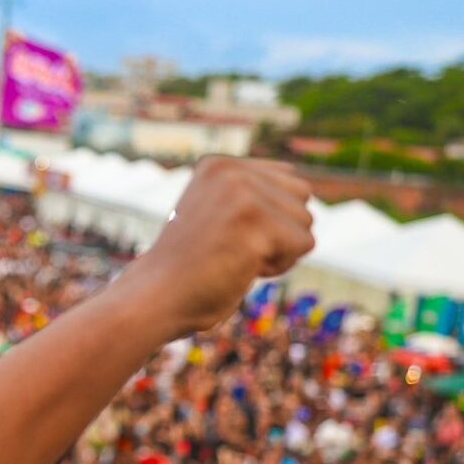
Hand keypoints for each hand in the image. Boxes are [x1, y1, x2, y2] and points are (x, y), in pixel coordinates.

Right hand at [133, 157, 313, 336]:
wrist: (156, 298)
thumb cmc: (191, 267)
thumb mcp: (217, 214)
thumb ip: (252, 195)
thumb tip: (307, 190)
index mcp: (219, 165)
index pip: (288, 180)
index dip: (270, 217)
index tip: (227, 235)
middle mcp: (231, 171)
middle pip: (303, 197)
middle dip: (280, 231)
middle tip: (233, 248)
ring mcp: (242, 194)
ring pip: (305, 222)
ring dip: (279, 250)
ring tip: (235, 258)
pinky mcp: (255, 221)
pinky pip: (302, 245)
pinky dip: (278, 266)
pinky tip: (240, 269)